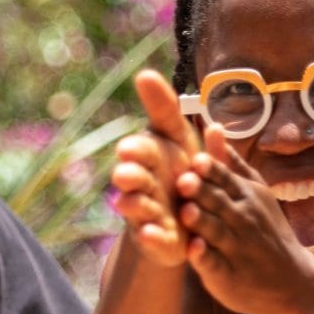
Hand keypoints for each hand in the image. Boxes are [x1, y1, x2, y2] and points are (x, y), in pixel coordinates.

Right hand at [106, 69, 196, 268]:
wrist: (188, 216)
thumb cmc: (181, 168)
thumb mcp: (178, 137)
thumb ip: (164, 109)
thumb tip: (145, 74)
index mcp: (149, 158)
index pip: (139, 150)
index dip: (135, 150)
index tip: (128, 147)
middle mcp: (143, 185)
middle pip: (132, 179)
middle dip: (129, 176)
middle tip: (124, 174)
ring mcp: (148, 213)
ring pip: (138, 209)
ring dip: (136, 206)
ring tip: (133, 204)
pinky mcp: (159, 239)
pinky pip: (154, 240)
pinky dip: (153, 238)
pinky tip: (152, 235)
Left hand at [173, 126, 313, 313]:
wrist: (291, 281)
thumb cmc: (266, 230)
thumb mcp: (254, 193)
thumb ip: (230, 163)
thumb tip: (212, 126)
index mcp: (246, 196)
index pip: (225, 178)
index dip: (209, 170)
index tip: (194, 160)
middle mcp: (242, 219)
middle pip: (218, 202)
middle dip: (201, 192)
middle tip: (183, 182)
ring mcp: (235, 248)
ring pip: (215, 231)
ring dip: (201, 222)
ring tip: (186, 213)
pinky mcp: (227, 275)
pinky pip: (214, 264)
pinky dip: (204, 257)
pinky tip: (193, 250)